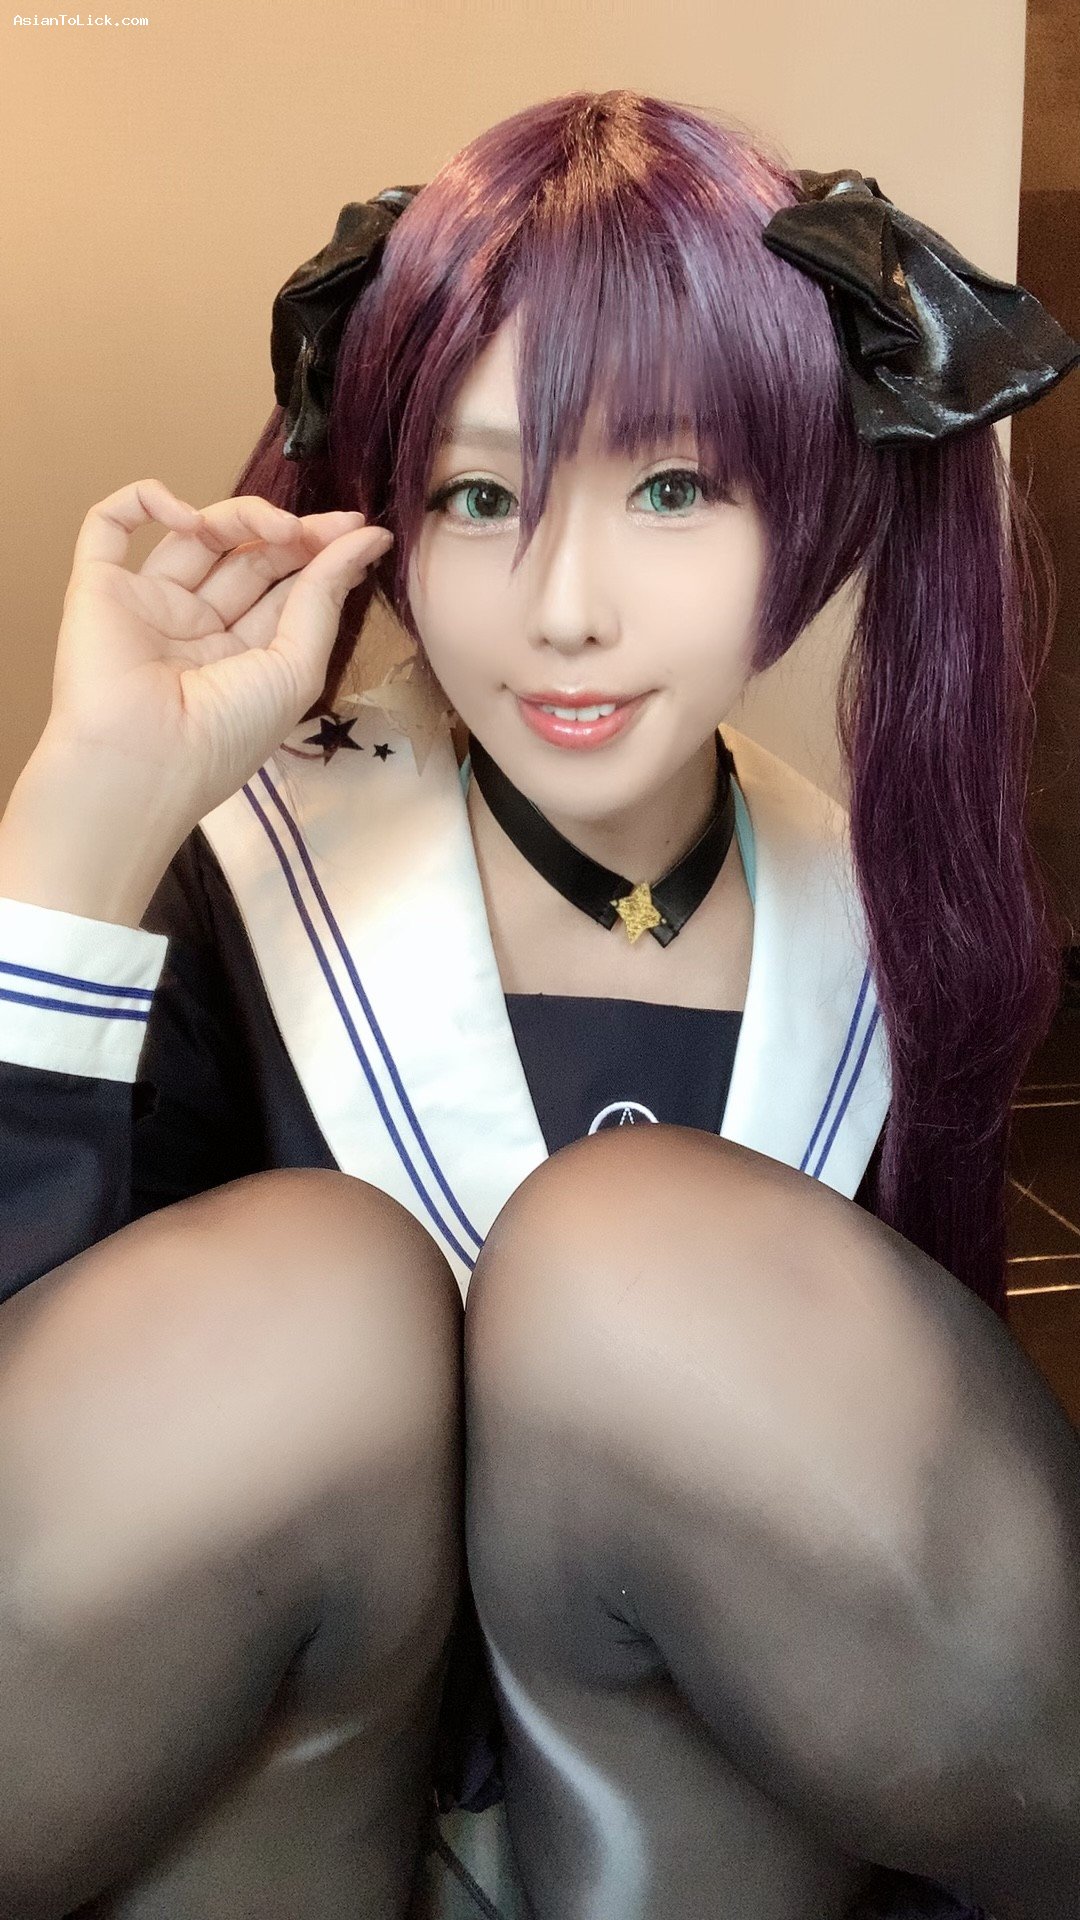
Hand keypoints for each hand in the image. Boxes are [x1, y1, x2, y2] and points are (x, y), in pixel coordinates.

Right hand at [45, 477, 393, 820]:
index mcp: (245, 655)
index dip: (321, 554)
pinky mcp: (98, 587)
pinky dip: (145, 500)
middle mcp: (197, 627)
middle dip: (291, 534)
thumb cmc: (223, 734)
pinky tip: (188, 514)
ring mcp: (148, 604)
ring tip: (279, 527)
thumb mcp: (296, 668)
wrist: (142, 761)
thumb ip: (324, 599)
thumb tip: (367, 540)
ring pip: (196, 534)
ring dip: (240, 516)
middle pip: (247, 556)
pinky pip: (109, 525)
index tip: (361, 530)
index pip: (285, 588)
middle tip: (327, 526)